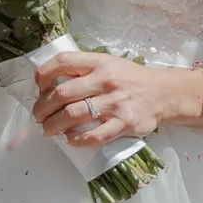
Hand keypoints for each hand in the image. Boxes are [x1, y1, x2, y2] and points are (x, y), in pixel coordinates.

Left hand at [32, 51, 195, 146]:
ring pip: (73, 115)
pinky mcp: (124, 123)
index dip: (44, 75)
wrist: (164, 93)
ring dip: (53, 125)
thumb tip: (51, 84)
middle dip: (42, 108)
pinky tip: (70, 140)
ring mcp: (114, 103)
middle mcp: (105, 80)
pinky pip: (95, 135)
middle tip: (38, 116)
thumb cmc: (131, 79)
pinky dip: (77, 140)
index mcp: (99, 62)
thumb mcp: (109, 64)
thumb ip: (85, 70)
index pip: (62, 62)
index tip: (39, 87)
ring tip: (48, 130)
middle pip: (62, 94)